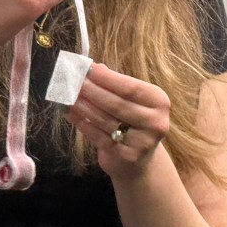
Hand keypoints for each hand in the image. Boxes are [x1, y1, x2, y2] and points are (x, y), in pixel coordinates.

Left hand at [65, 63, 170, 181]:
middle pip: (118, 104)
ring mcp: (141, 142)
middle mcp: (155, 122)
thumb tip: (94, 67)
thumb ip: (115, 84)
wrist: (139, 159)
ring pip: (106, 120)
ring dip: (83, 106)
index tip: (87, 68)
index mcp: (159, 102)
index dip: (107, 78)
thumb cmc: (132, 120)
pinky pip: (98, 136)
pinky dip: (82, 123)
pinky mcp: (125, 156)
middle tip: (72, 80)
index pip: (131, 88)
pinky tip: (70, 113)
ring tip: (67, 95)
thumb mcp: (131, 100)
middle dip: (92, 90)